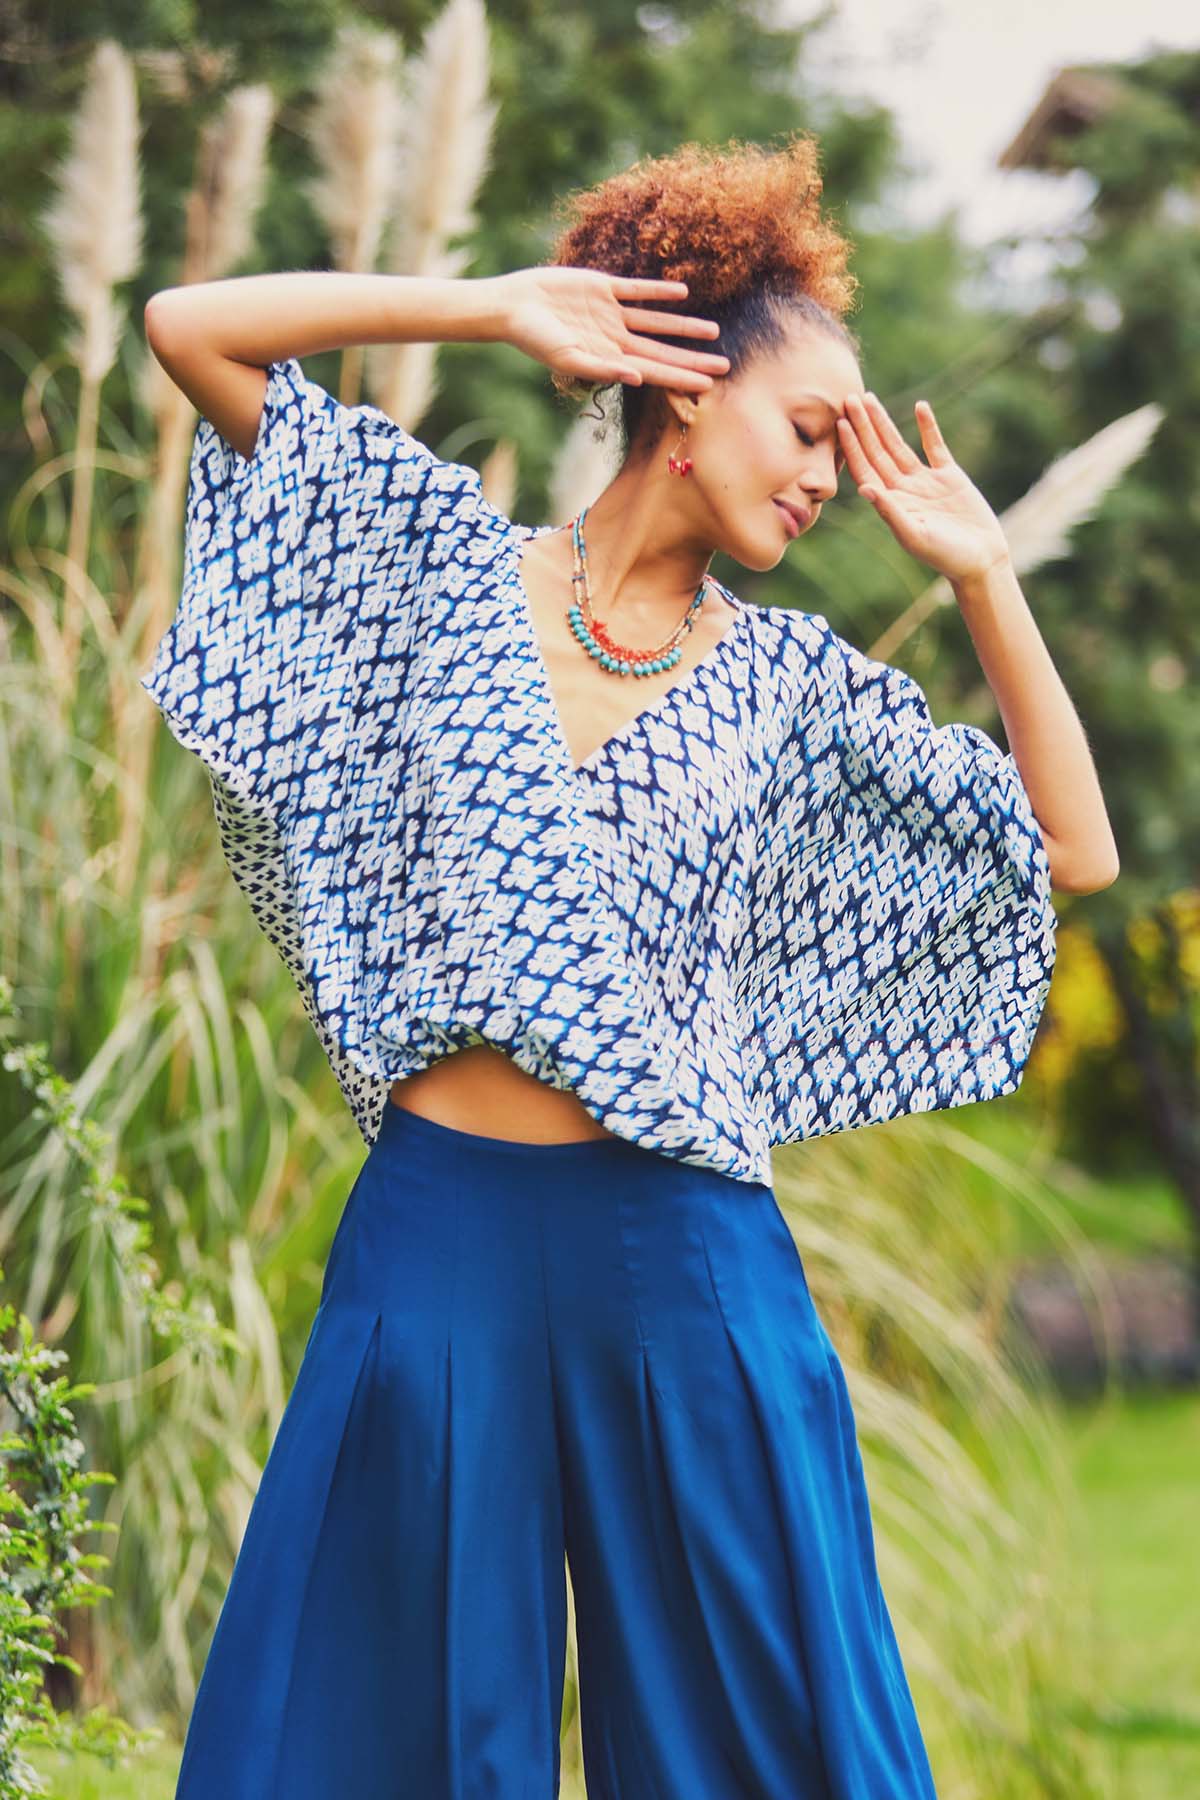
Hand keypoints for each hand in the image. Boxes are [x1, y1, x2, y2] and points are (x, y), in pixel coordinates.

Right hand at [496, 266, 730, 391]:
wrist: (513, 305)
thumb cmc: (534, 338)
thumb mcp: (566, 357)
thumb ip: (600, 368)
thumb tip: (636, 377)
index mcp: (609, 358)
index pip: (654, 371)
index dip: (681, 377)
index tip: (708, 385)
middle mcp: (615, 338)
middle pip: (663, 350)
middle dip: (693, 359)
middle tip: (725, 365)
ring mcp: (611, 313)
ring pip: (657, 322)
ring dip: (684, 327)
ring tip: (714, 331)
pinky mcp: (603, 287)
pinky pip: (637, 290)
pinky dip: (658, 292)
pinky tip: (681, 293)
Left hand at [838, 392, 1012, 582]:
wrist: (980, 560)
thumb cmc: (945, 555)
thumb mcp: (914, 535)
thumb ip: (890, 511)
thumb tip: (865, 489)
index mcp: (891, 504)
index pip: (865, 470)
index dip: (852, 447)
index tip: (841, 423)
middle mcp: (904, 490)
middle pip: (877, 452)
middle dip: (863, 427)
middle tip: (849, 398)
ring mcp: (925, 482)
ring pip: (899, 446)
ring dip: (885, 424)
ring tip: (870, 399)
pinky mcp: (950, 477)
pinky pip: (935, 447)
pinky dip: (928, 428)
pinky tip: (920, 407)